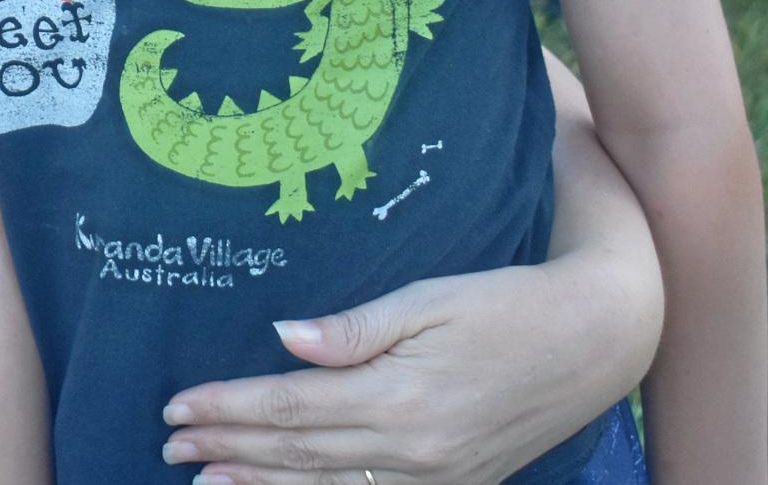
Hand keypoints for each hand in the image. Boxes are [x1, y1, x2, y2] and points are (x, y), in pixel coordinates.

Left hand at [159, 263, 645, 484]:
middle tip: (170, 442)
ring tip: (204, 480)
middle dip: (227, 449)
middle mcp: (414, 451)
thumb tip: (283, 338)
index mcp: (399, 399)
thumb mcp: (429, 300)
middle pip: (296, 454)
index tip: (175, 405)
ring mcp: (436, 478)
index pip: (288, 409)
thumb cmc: (507, 304)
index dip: (227, 409)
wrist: (597, 340)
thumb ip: (354, 328)